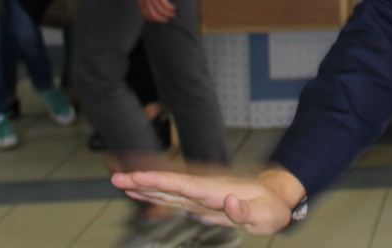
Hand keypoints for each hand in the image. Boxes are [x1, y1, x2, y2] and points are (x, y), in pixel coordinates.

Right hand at [110, 167, 303, 235]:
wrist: (276, 198)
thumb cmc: (270, 207)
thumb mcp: (263, 214)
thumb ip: (244, 210)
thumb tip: (227, 201)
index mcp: (216, 191)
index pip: (183, 185)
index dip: (160, 181)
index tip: (139, 177)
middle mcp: (205, 190)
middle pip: (169, 184)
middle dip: (143, 181)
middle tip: (116, 177)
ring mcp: (200, 196)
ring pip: (167, 190)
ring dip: (144, 185)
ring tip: (120, 181)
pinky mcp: (199, 202)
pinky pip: (173, 198)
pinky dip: (155, 195)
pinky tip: (140, 193)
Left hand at [137, 0, 175, 22]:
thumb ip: (145, 0)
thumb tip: (152, 7)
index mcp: (140, 2)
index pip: (146, 16)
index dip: (154, 19)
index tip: (159, 19)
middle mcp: (145, 2)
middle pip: (154, 15)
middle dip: (161, 19)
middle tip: (167, 20)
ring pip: (161, 11)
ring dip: (167, 14)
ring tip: (172, 14)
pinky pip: (166, 5)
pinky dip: (170, 7)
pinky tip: (173, 7)